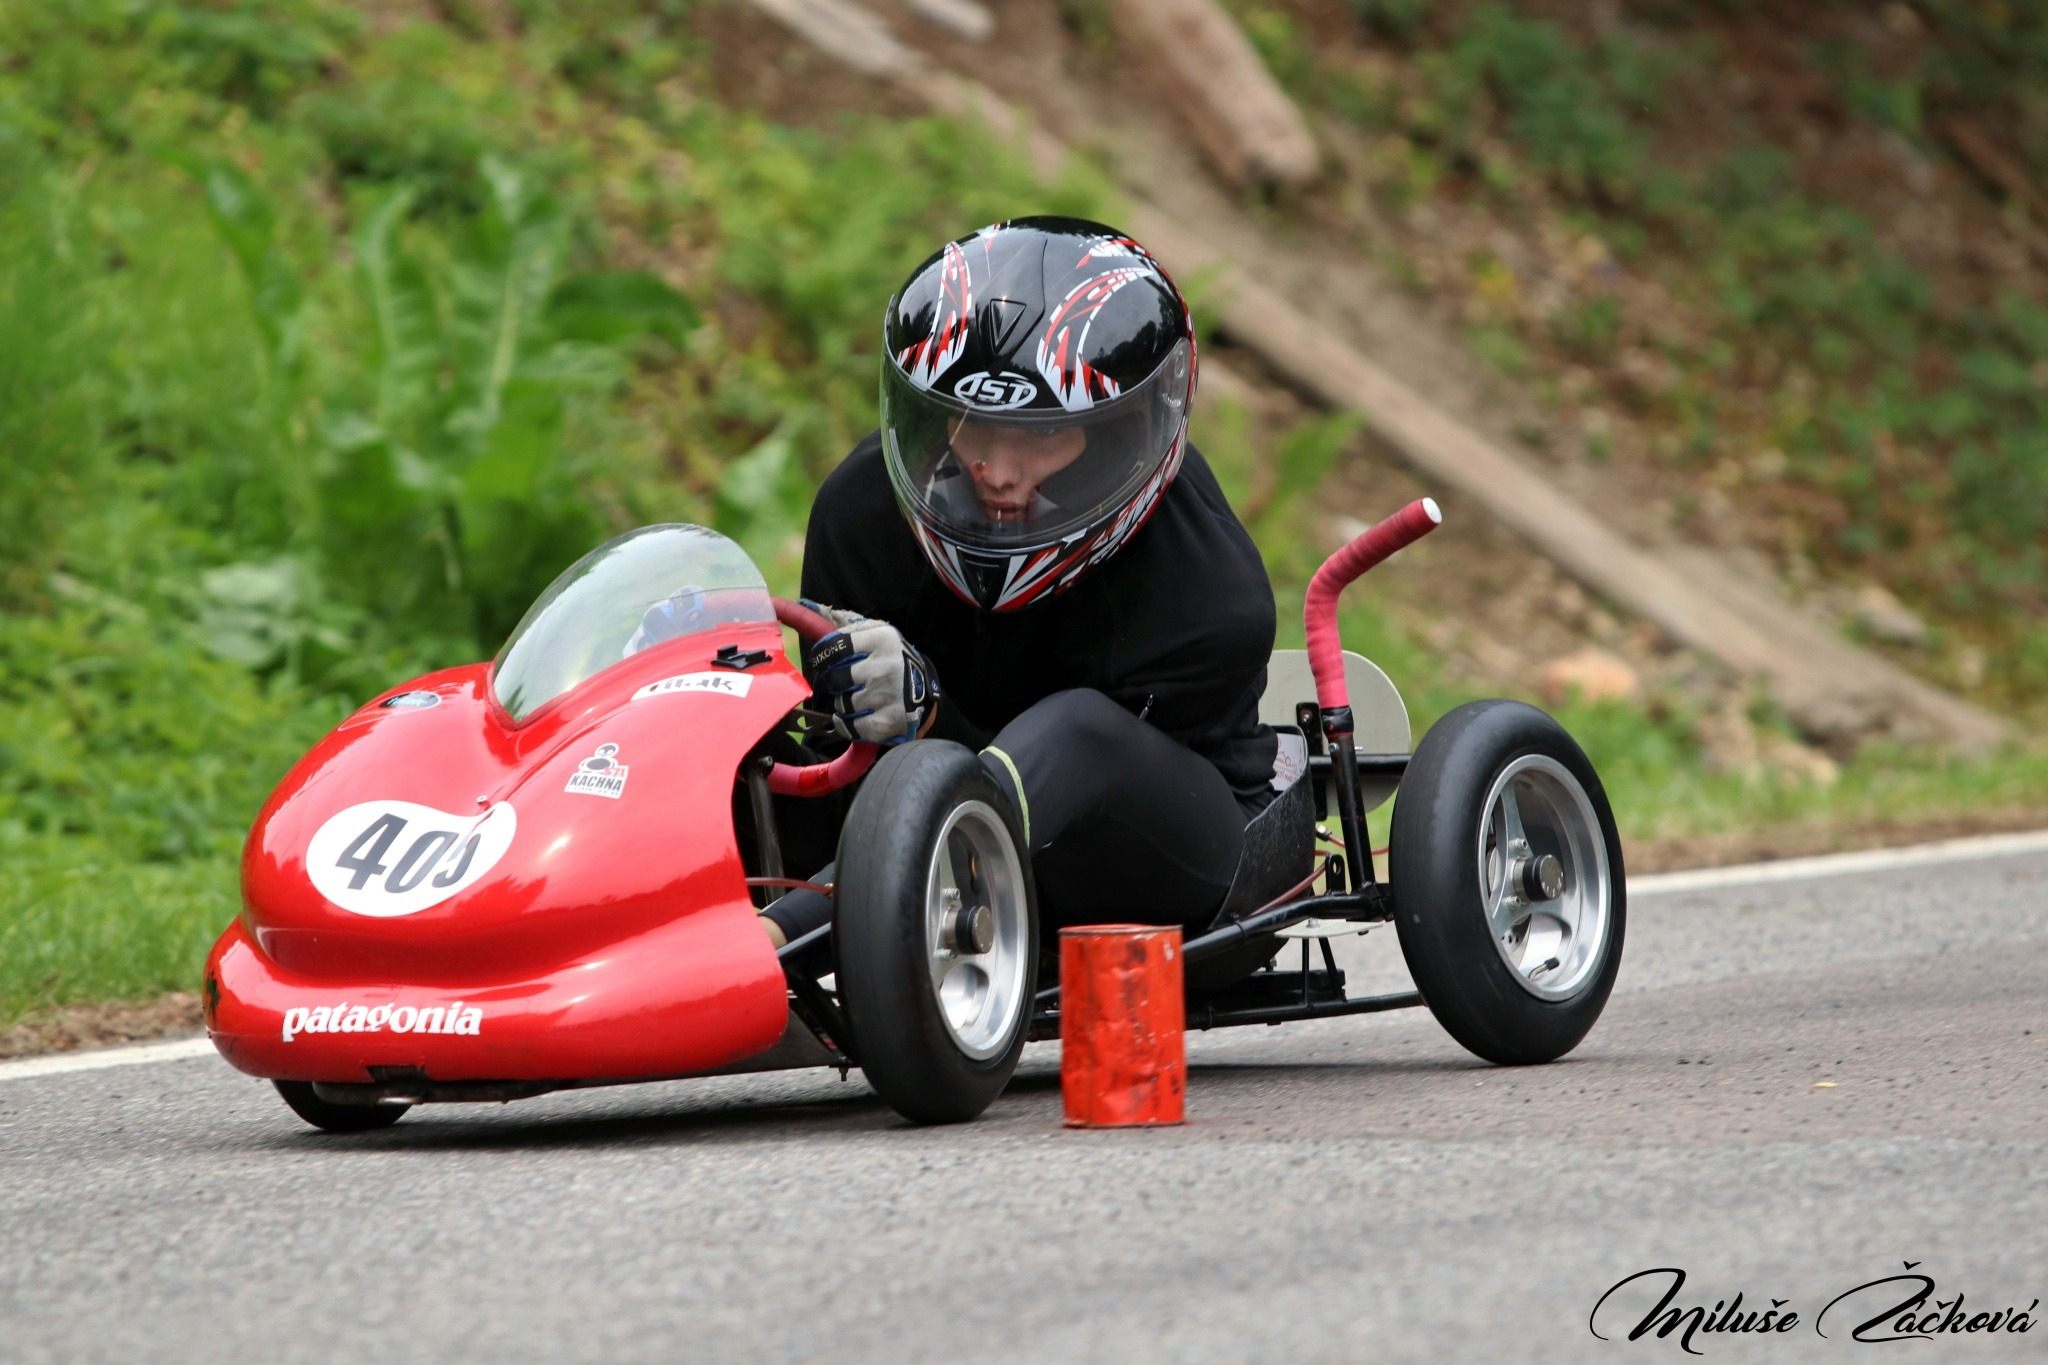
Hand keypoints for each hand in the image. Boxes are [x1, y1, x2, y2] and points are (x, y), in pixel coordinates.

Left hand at [800, 603, 940, 745]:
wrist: (924, 690)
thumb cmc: (891, 659)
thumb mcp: (878, 634)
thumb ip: (848, 626)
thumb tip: (809, 608)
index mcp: (883, 639)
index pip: (835, 647)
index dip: (823, 657)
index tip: (823, 662)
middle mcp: (886, 666)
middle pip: (836, 679)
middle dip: (836, 683)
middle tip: (845, 683)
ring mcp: (888, 695)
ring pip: (843, 704)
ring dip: (844, 705)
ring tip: (857, 700)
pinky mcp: (889, 721)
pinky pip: (851, 727)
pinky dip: (848, 725)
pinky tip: (856, 718)